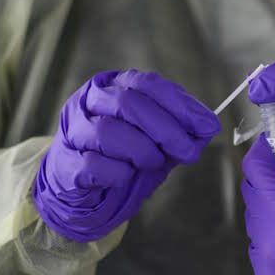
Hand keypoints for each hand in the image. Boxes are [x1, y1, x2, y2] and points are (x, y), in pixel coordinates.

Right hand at [34, 70, 219, 240]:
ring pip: (108, 131)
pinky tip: (126, 176)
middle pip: (128, 103)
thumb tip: (209, 125)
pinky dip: (119, 173)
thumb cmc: (122, 158)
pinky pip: (94, 164)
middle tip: (187, 151)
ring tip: (152, 163)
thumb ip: (180, 131)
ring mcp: (73, 130)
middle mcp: (90, 101)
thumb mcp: (157, 140)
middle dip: (166, 129)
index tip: (206, 125)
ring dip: (141, 151)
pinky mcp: (66, 163)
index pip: (148, 83)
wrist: (84, 191)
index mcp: (115, 86)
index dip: (180, 104)